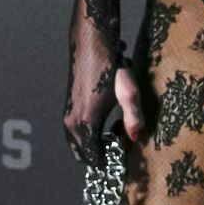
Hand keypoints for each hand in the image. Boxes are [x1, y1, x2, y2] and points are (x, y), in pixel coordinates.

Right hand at [63, 32, 146, 165]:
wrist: (91, 44)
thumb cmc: (111, 67)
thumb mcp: (128, 94)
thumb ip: (133, 119)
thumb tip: (135, 139)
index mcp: (85, 123)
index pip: (92, 157)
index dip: (108, 160)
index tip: (123, 155)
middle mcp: (72, 122)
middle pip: (81, 154)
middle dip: (100, 155)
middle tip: (119, 146)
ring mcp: (67, 114)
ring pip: (77, 144)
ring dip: (94, 145)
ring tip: (115, 133)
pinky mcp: (68, 107)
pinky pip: (75, 133)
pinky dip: (88, 135)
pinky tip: (106, 123)